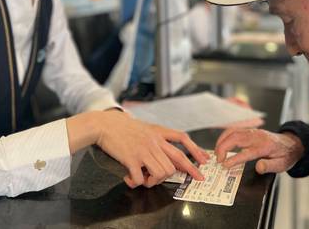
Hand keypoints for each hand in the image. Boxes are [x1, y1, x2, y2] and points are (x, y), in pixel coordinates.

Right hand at [95, 111, 209, 187]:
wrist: (105, 125)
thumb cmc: (123, 128)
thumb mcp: (145, 128)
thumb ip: (156, 139)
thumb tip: (166, 155)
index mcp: (158, 132)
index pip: (182, 138)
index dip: (195, 150)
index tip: (203, 160)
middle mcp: (154, 141)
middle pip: (176, 161)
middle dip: (188, 172)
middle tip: (191, 180)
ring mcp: (144, 150)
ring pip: (162, 173)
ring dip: (154, 181)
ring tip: (145, 179)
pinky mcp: (131, 159)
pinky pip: (141, 179)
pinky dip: (136, 183)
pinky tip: (130, 179)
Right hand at [215, 128, 303, 173]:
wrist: (291, 143)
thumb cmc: (285, 155)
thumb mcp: (281, 165)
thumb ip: (269, 166)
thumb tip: (258, 167)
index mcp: (265, 146)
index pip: (246, 152)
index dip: (234, 159)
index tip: (225, 165)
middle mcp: (257, 136)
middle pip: (235, 138)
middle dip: (223, 147)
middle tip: (218, 159)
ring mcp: (253, 131)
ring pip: (233, 131)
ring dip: (222, 140)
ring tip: (217, 152)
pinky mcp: (250, 130)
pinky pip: (235, 129)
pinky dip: (225, 135)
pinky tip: (221, 143)